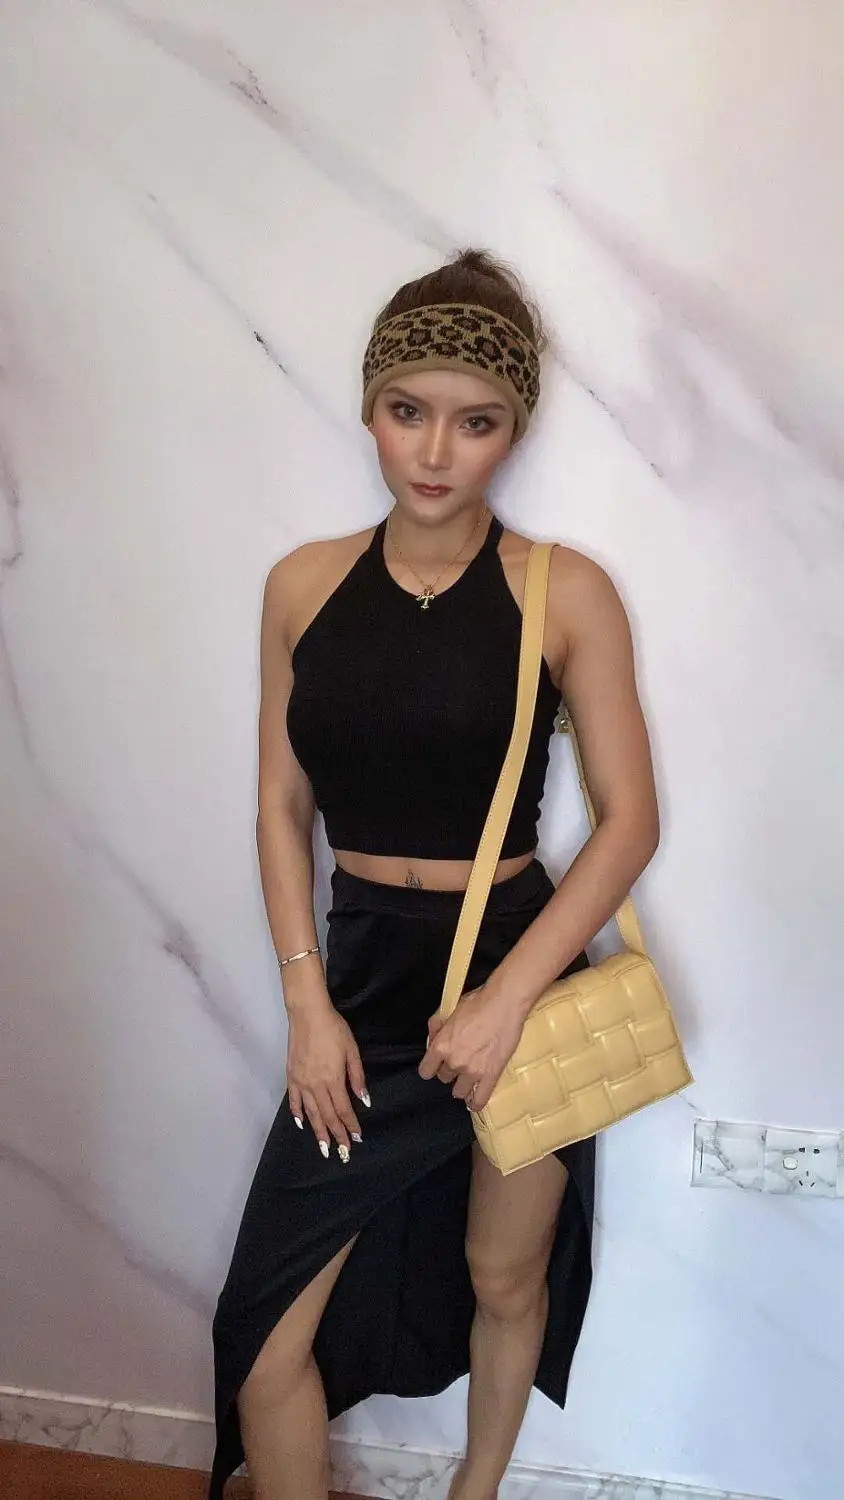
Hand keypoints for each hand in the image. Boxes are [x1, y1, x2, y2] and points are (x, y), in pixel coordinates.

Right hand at [286, 999, 368, 1158]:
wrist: (307, 1014)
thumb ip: (357, 1076)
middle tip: (342, 1153)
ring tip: (323, 1148)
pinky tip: (301, 1124)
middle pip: (327, 1115)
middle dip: (336, 1135)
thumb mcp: (352, 1050)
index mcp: (333, 1078)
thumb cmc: (334, 1029)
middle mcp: (316, 1085)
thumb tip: (364, 1099)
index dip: (350, 1125)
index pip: (343, 1109)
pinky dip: (297, 1114)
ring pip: (310, 1113)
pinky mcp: (291, 1076)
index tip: (356, 1138)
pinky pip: (294, 1100)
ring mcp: (301, 1081)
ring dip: (318, 1131)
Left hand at [419, 986, 523, 1111]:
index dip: (431, 1067)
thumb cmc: (478, 1003)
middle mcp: (454, 1061)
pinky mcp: (491, 1075)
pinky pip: (479, 1099)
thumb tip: (432, 1038)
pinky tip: (474, 1100)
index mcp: (441, 1046)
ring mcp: (473, 1071)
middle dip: (449, 1070)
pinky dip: (476, 1102)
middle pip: (444, 1078)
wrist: (504, 1004)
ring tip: (468, 1077)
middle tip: (460, 1060)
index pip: (426, 1071)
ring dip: (462, 1085)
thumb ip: (436, 1026)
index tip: (436, 1064)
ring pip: (459, 1092)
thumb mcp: (449, 1009)